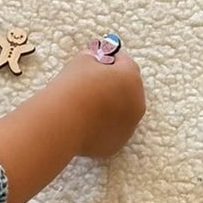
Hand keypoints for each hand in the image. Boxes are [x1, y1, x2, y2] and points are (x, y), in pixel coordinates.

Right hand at [0, 42, 144, 202]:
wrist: (65, 120)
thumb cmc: (74, 86)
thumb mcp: (81, 61)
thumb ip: (92, 58)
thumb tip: (94, 58)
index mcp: (131, 78)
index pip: (125, 63)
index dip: (110, 60)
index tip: (97, 61)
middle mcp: (137, 103)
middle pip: (127, 90)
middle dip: (113, 86)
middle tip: (90, 85)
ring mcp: (129, 127)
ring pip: (121, 113)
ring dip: (109, 108)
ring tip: (85, 106)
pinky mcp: (117, 144)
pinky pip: (111, 131)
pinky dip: (102, 127)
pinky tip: (83, 123)